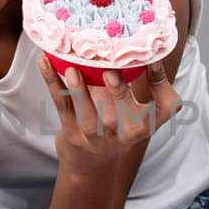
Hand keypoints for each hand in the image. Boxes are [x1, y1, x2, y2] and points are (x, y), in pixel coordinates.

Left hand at [40, 57, 181, 170]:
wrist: (89, 164)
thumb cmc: (117, 126)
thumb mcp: (136, 111)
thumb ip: (142, 83)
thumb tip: (141, 44)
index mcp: (143, 126)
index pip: (164, 112)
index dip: (163, 88)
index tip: (153, 63)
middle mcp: (122, 136)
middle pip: (125, 118)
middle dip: (119, 93)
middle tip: (110, 71)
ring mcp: (95, 138)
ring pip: (88, 118)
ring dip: (80, 93)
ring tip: (72, 70)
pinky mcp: (71, 133)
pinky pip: (62, 106)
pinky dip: (53, 82)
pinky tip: (44, 61)